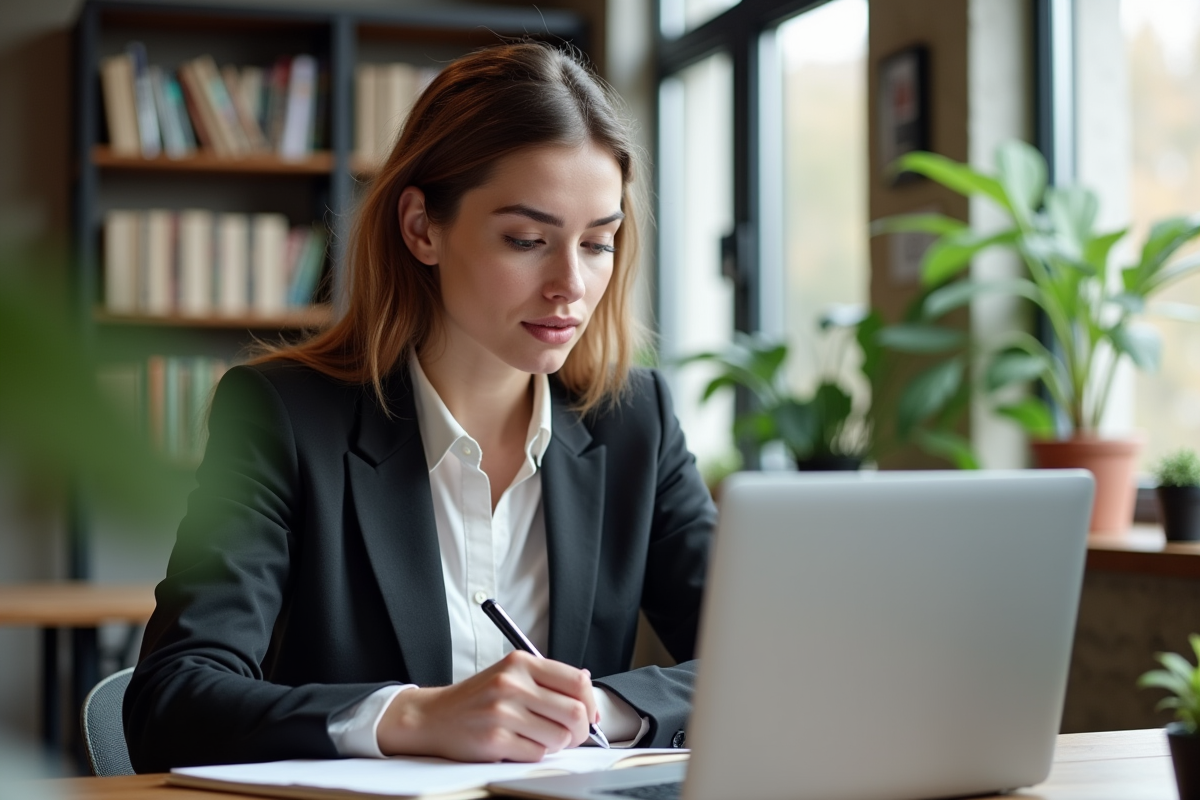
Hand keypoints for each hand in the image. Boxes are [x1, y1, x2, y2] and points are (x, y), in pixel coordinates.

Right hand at [376, 651, 599, 761]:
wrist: (433, 716)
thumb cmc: (478, 698)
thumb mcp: (510, 675)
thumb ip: (547, 679)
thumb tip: (586, 688)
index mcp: (520, 662)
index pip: (577, 681)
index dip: (591, 702)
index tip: (589, 715)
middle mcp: (512, 683)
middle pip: (575, 712)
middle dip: (580, 730)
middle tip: (571, 735)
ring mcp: (502, 712)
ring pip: (559, 737)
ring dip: (555, 744)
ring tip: (537, 738)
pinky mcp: (494, 739)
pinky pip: (537, 754)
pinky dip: (534, 754)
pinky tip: (518, 745)